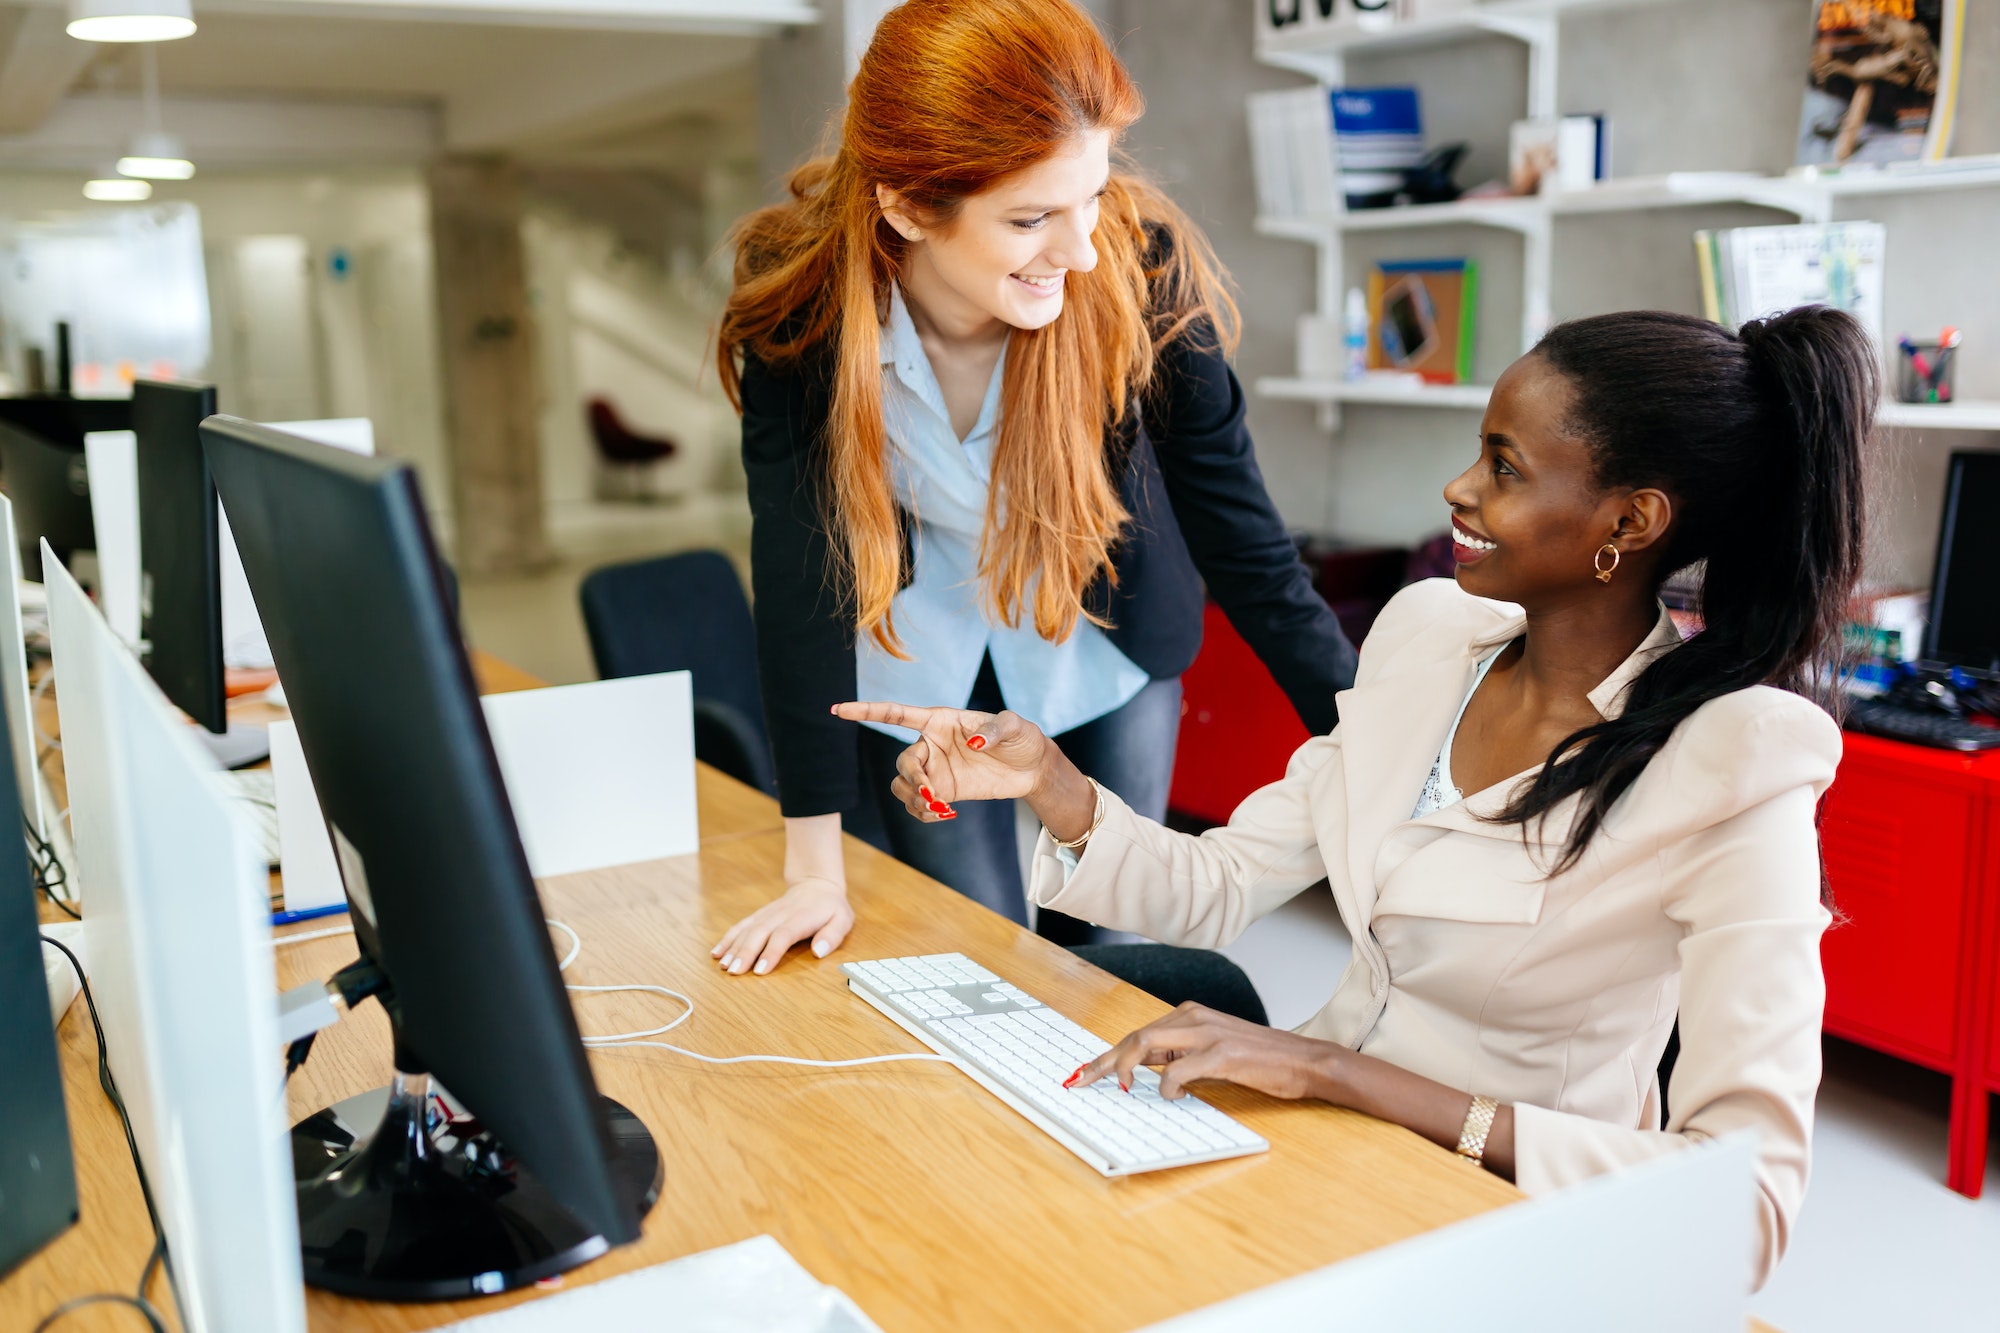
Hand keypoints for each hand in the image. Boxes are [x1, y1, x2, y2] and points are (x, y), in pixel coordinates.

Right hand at [710, 876, 852, 975]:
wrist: (816, 884)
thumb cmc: (830, 907)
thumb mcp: (842, 919)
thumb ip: (832, 935)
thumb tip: (820, 951)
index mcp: (800, 918)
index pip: (783, 935)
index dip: (770, 952)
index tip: (760, 970)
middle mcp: (779, 915)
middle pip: (759, 933)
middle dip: (745, 953)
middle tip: (734, 972)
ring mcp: (766, 915)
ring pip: (746, 930)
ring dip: (733, 948)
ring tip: (723, 966)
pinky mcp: (758, 916)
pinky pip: (740, 926)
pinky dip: (727, 939)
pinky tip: (716, 953)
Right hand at [831, 701, 1053, 819]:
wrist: (1032, 768)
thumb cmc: (1022, 738)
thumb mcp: (1014, 727)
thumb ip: (994, 730)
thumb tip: (974, 741)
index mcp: (939, 720)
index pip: (896, 714)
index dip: (866, 711)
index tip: (838, 710)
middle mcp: (931, 745)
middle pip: (903, 763)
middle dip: (913, 780)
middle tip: (933, 795)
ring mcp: (934, 770)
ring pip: (903, 787)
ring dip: (915, 801)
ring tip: (940, 809)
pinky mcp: (943, 792)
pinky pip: (918, 806)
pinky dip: (926, 815)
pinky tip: (947, 815)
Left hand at [1068, 1003, 1337, 1100]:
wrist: (1304, 1060)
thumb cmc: (1261, 1060)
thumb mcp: (1214, 1050)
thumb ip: (1182, 1054)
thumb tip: (1148, 1072)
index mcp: (1191, 1015)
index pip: (1138, 1033)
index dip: (1108, 1054)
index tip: (1084, 1072)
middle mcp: (1195, 1017)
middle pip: (1134, 1036)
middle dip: (1103, 1061)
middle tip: (1081, 1082)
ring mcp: (1207, 1033)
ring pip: (1147, 1044)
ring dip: (1125, 1068)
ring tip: (1120, 1089)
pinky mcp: (1222, 1054)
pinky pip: (1177, 1070)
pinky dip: (1167, 1086)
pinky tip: (1175, 1096)